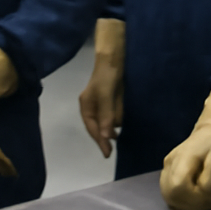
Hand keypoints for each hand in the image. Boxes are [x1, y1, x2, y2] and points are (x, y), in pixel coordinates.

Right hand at [79, 19, 125, 157]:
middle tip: (113, 150)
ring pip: (108, 121)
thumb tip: (105, 137)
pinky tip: (124, 123)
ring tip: (120, 137)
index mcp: (86, 106)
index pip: (92, 128)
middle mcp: (93, 106)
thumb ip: (106, 115)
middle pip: (98, 126)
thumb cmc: (107, 75)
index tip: (107, 154)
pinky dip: (119, 119)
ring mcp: (104, 103)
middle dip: (105, 136)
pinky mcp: (114, 100)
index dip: (99, 141)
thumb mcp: (106, 95)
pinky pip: (115, 114)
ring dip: (113, 128)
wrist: (116, 56)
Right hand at [159, 84, 210, 209]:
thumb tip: (203, 191)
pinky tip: (197, 197)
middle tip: (210, 197)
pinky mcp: (167, 178)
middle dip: (192, 204)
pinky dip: (184, 203)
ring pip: (169, 199)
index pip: (178, 186)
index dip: (194, 197)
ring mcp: (165, 171)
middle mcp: (169, 165)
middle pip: (171, 195)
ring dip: (188, 205)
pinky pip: (171, 197)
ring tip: (205, 197)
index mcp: (182, 158)